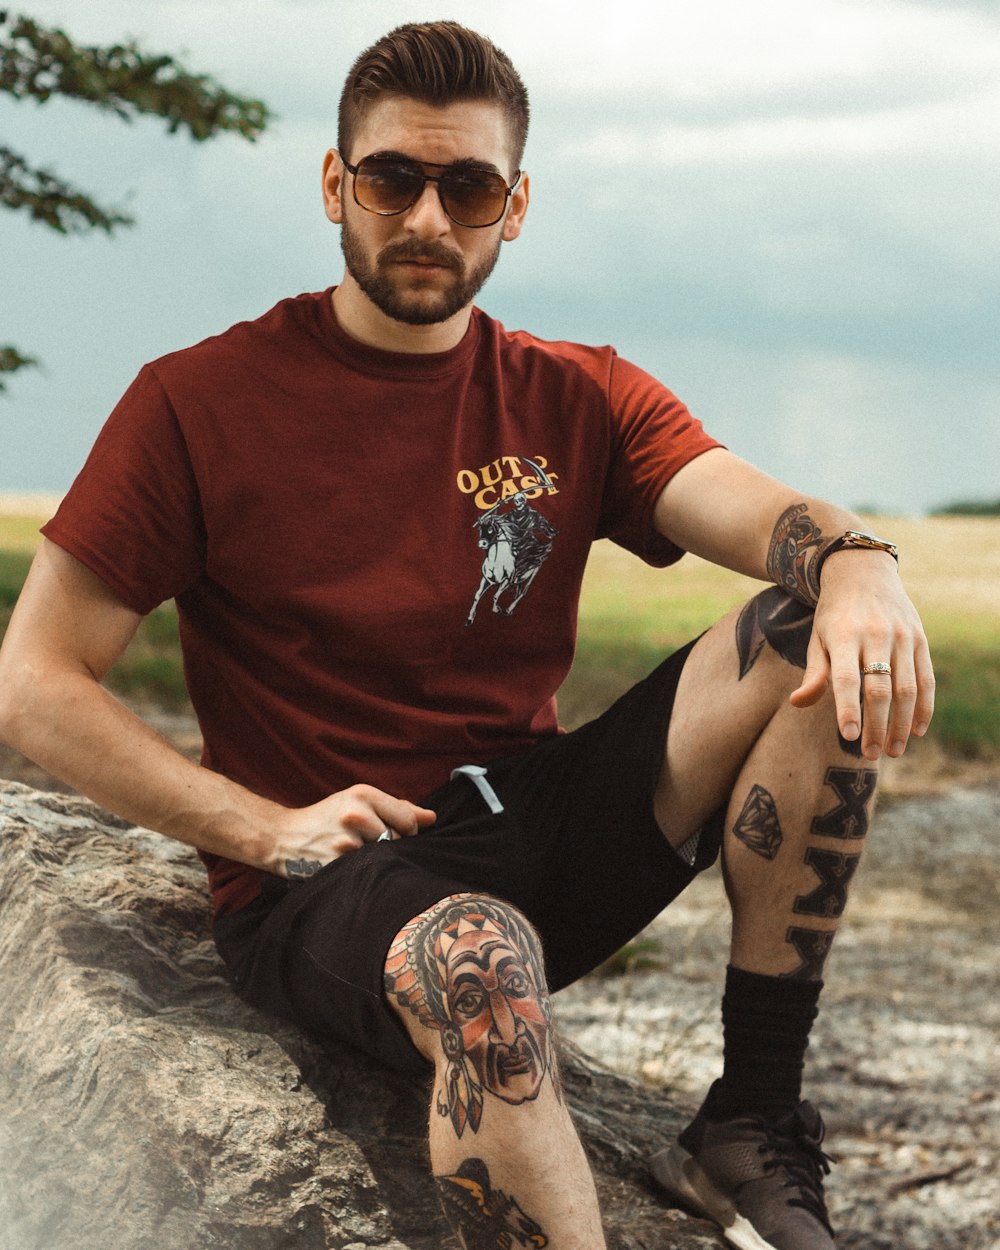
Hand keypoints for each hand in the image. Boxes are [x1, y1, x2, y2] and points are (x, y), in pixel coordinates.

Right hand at [266, 784, 435, 878]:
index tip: (394, 835)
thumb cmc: (327, 819)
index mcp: (363, 794)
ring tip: (351, 853)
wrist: (284, 838)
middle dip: (386, 847)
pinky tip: (343, 866)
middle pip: (396, 841)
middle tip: (362, 844)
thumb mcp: (359, 803)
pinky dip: (358, 873)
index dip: (406, 832)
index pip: (408, 820)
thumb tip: (432, 818)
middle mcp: (355, 814)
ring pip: (380, 859)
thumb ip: (397, 808)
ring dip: (371, 861)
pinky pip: (363, 873)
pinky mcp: (335, 863)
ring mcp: (345, 840)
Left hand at [789, 552, 934, 759]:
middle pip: (879, 689)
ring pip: (906, 689)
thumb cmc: (833, 614)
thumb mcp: (817, 638)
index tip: (848, 736)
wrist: (863, 573)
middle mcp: (875, 635)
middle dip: (876, 725)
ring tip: (893, 751)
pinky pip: (926, 679)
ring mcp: (902, 637)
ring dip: (902, 724)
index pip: (847, 678)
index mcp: (843, 635)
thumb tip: (797, 703)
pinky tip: (918, 730)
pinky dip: (924, 707)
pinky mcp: (920, 639)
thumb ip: (814, 673)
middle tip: (870, 754)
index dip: (848, 708)